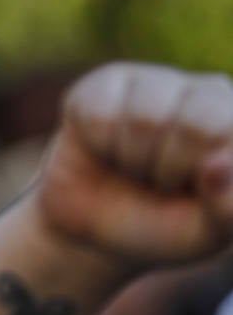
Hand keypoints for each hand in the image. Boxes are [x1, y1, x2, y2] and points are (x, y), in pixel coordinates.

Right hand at [35, 62, 232, 276]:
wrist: (95, 231)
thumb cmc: (163, 226)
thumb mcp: (205, 231)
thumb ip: (229, 208)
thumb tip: (219, 166)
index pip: (230, 133)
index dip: (206, 173)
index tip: (197, 189)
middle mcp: (207, 93)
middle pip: (195, 126)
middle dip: (169, 170)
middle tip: (162, 181)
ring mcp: (157, 83)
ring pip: (144, 118)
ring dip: (132, 160)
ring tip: (134, 167)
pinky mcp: (105, 84)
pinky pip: (101, 112)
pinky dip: (99, 143)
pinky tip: (105, 149)